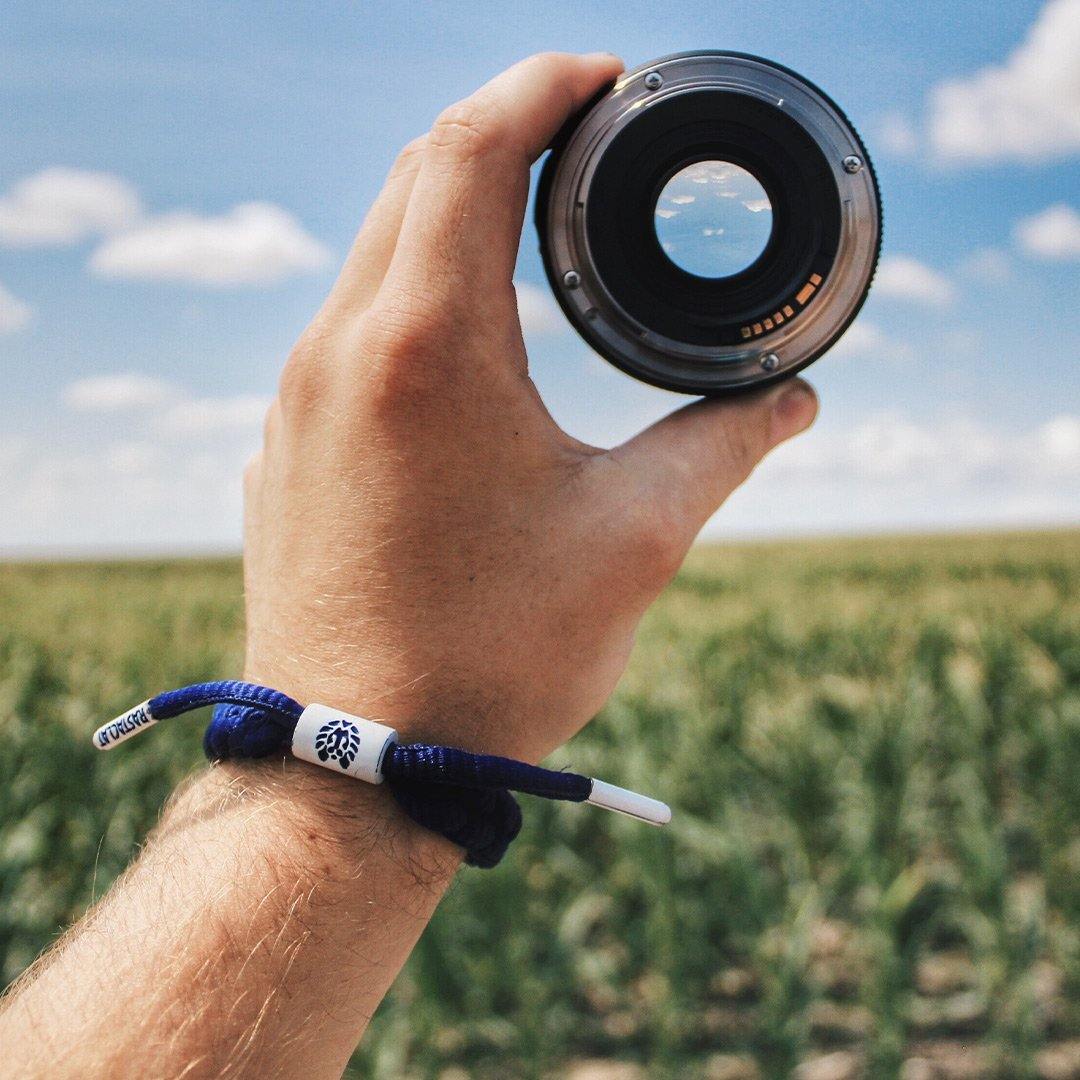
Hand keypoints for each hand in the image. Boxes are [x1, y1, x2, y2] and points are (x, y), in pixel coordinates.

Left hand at [243, 52, 817, 763]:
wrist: (361, 758)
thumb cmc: (491, 656)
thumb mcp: (632, 541)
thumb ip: (720, 445)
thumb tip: (791, 399)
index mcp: (429, 346)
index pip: (472, 145)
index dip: (542, 86)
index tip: (602, 77)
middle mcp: (341, 352)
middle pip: (412, 178)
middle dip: (496, 132)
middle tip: (575, 136)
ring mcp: (296, 401)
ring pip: (370, 255)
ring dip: (443, 213)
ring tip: (523, 221)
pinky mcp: (284, 448)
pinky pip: (344, 332)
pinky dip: (405, 296)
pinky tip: (456, 338)